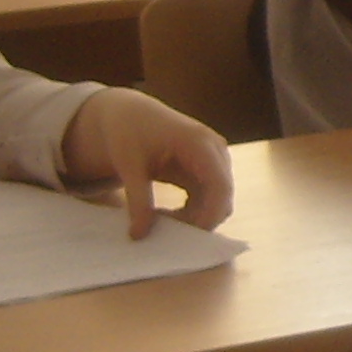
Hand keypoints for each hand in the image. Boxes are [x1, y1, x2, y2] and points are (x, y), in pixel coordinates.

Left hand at [60, 89, 234, 238]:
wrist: (128, 113)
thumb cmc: (128, 131)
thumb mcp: (128, 165)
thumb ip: (137, 200)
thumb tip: (138, 235)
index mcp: (198, 142)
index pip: (220, 184)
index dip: (211, 214)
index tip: (189, 237)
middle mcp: (214, 150)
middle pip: (223, 196)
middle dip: (201, 219)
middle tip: (168, 232)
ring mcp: (213, 160)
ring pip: (218, 201)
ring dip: (195, 217)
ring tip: (162, 220)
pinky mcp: (207, 170)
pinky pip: (209, 198)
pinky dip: (192, 211)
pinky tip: (168, 214)